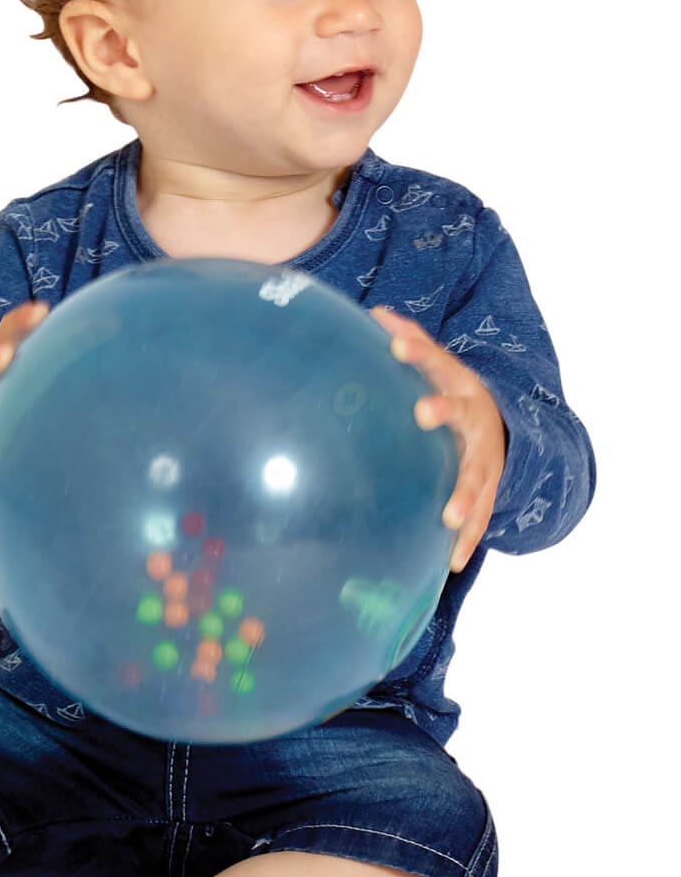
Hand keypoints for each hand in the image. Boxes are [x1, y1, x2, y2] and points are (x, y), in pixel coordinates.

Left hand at [370, 307, 506, 571]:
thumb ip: (409, 341)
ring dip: (464, 496)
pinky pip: (481, 518)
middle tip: (422, 413)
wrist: (501, 425)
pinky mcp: (489, 489)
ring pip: (478, 475)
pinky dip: (468, 540)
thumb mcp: (437, 366)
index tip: (394, 345)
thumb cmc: (451, 393)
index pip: (436, 362)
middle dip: (443, 412)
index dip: (417, 351)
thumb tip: (374, 313)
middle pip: (461, 413)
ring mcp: (485, 456)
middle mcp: (475, 418)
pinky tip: (452, 562)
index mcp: (458, 384)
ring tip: (448, 517)